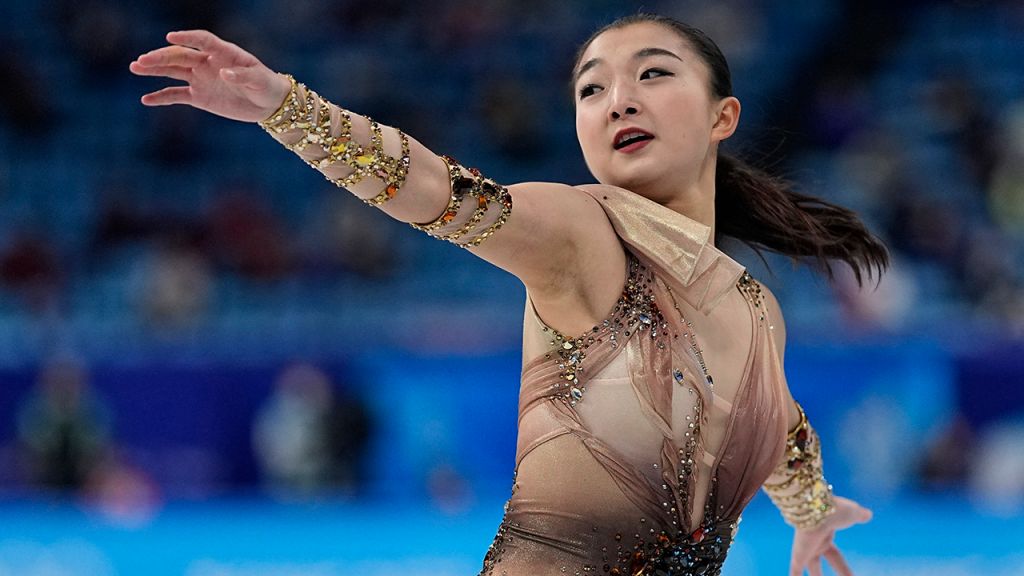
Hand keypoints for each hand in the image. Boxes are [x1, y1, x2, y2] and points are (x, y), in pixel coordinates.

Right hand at [129, 30, 291, 122]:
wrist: (268, 104)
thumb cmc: (266, 85)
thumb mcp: (259, 80)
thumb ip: (243, 76)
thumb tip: (225, 74)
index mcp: (223, 53)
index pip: (202, 41)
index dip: (187, 38)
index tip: (171, 37)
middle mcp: (207, 63)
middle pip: (181, 56)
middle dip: (161, 57)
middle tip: (142, 60)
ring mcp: (200, 78)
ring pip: (173, 71)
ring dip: (154, 69)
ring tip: (135, 67)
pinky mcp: (198, 96)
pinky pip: (176, 95)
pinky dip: (161, 97)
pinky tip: (145, 99)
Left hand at [789, 496, 871, 575]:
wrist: (818, 507)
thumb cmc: (836, 509)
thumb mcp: (853, 513)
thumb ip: (859, 515)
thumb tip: (868, 514)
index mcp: (825, 536)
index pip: (835, 557)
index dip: (842, 569)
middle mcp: (813, 544)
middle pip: (817, 564)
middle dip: (818, 575)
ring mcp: (804, 550)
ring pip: (808, 568)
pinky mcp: (798, 555)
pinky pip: (795, 570)